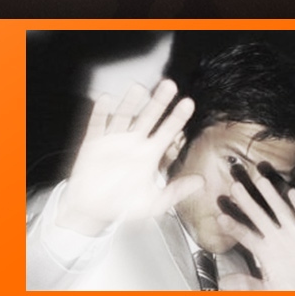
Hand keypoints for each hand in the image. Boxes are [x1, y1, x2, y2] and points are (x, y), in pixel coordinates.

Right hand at [56, 78, 202, 236]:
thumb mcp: (154, 202)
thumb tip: (201, 182)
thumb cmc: (124, 205)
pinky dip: (101, 113)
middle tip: (169, 85)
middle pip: (148, 117)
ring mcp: (114, 141)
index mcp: (148, 155)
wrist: (94, 210)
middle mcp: (133, 143)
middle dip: (159, 102)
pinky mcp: (94, 144)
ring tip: (139, 88)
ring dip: (130, 102)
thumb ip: (177, 191)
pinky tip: (106, 100)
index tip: (188, 103)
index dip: (177, 117)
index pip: (167, 132)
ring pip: (123, 116)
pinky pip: (97, 125)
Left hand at [217, 165, 294, 290]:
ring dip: (272, 197)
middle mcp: (277, 240)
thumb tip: (225, 282)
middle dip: (247, 201)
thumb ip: (247, 285)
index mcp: (265, 252)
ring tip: (261, 181)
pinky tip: (294, 193)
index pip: (246, 236)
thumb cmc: (294, 291)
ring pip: (280, 211)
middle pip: (259, 216)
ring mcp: (294, 236)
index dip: (234, 227)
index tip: (220, 218)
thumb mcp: (268, 289)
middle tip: (235, 186)